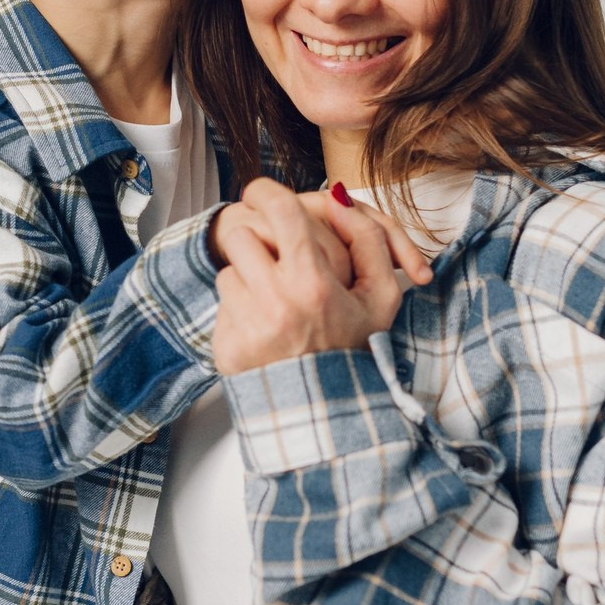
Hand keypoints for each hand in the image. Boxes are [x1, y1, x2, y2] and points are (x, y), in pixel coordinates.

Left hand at [212, 179, 409, 373]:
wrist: (330, 412)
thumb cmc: (353, 349)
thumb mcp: (381, 297)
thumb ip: (367, 241)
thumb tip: (339, 199)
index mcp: (313, 286)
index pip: (280, 212)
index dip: (267, 192)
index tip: (262, 192)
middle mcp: (276, 304)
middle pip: (242, 237)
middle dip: (255, 241)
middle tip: (271, 256)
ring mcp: (248, 328)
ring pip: (228, 273)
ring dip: (248, 280)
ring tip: (274, 302)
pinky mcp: (227, 350)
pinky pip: (223, 308)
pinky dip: (241, 312)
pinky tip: (265, 330)